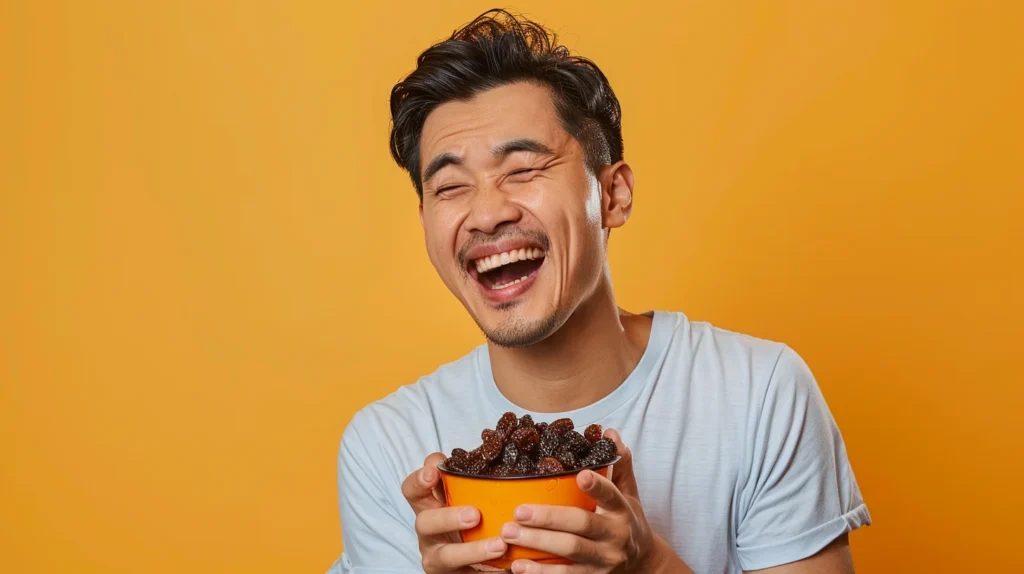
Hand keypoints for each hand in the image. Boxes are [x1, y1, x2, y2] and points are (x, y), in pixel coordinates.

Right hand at [401, 453, 507, 572]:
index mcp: (429, 506)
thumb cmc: (472, 521)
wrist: (475, 561)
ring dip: (472, 551)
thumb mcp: (469, 495)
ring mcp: (437, 556)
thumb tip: (490, 450)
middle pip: (424, 522)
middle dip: (447, 518)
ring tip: (500, 545)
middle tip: (475, 515)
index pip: (412, 489)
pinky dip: (485, 571)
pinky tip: (505, 568)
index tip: (434, 472)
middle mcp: (428, 531)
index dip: (418, 480)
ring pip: (445, 556)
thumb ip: (470, 477)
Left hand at [499, 430, 688, 572]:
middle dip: (548, 519)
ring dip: (537, 544)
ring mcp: (603, 560)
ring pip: (569, 552)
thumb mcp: (628, 493)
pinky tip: (518, 566)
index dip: (597, 485)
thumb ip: (618, 464)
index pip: (611, 495)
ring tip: (509, 534)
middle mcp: (614, 536)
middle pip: (582, 526)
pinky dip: (540, 573)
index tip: (581, 474)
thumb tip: (609, 433)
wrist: (642, 563)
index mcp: (622, 510)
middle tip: (519, 511)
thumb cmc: (626, 520)